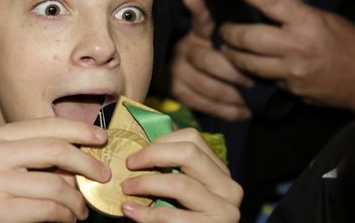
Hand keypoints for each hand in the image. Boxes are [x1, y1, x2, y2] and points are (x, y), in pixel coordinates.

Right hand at [0, 117, 109, 222]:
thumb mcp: (6, 165)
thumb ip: (37, 154)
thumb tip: (84, 150)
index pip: (47, 125)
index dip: (79, 129)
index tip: (102, 138)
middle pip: (55, 149)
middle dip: (87, 162)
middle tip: (104, 174)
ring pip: (57, 184)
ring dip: (78, 199)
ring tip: (82, 209)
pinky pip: (49, 209)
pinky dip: (66, 215)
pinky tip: (68, 218)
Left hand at [120, 128, 242, 221]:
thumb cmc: (183, 217)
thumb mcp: (183, 188)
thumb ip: (172, 167)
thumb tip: (146, 138)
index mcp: (220, 171)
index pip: (192, 138)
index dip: (160, 141)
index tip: (137, 154)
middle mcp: (228, 187)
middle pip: (189, 153)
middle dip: (153, 155)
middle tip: (129, 164)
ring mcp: (224, 210)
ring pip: (181, 183)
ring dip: (146, 183)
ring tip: (126, 187)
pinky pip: (172, 216)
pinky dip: (146, 213)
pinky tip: (130, 210)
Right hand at [169, 0, 252, 120]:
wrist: (178, 75)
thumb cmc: (209, 53)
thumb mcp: (213, 35)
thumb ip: (211, 20)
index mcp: (195, 35)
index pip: (200, 20)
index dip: (198, 9)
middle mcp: (181, 51)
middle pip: (208, 62)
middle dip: (233, 73)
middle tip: (252, 81)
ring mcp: (176, 73)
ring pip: (206, 87)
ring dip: (230, 96)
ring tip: (249, 102)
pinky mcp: (176, 93)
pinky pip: (202, 105)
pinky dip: (225, 111)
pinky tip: (242, 113)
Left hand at [220, 0, 354, 114]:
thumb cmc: (347, 43)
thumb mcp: (324, 20)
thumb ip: (293, 16)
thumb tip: (263, 10)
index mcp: (307, 21)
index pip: (272, 1)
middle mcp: (297, 45)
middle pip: (249, 38)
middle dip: (230, 34)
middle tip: (224, 30)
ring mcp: (292, 70)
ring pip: (249, 64)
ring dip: (234, 56)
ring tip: (229, 50)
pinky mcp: (290, 89)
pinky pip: (264, 79)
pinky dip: (255, 72)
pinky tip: (253, 68)